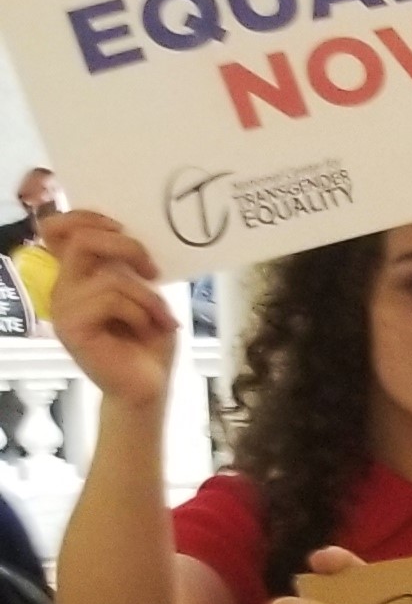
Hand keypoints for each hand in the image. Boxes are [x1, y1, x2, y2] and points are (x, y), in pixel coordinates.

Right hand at [45, 213, 181, 411]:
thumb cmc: (149, 340)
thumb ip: (127, 264)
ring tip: (160, 317)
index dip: (87, 217)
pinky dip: (141, 312)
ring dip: (146, 295)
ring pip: (108, 275)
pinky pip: (111, 300)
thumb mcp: (144, 292)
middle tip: (153, 271)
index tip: (125, 230)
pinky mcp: (71, 327)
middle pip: (82, 239)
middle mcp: (64, 286)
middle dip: (127, 247)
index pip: (58, 228)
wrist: (148, 386)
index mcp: (77, 274)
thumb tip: (128, 232)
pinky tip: (147, 329)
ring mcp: (63, 308)